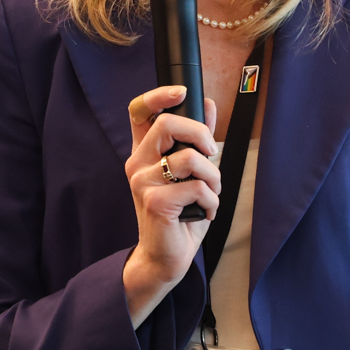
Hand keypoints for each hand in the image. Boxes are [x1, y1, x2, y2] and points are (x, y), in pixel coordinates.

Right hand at [122, 85, 219, 323]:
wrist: (166, 256)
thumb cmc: (180, 216)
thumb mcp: (192, 174)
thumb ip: (197, 142)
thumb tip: (208, 106)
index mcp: (143, 154)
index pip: (138, 111)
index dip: (158, 95)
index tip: (181, 93)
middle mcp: (137, 164)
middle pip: (167, 123)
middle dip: (201, 134)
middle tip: (211, 153)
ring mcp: (142, 182)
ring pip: (188, 157)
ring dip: (213, 176)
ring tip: (212, 192)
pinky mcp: (155, 202)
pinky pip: (196, 187)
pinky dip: (211, 200)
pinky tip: (206, 211)